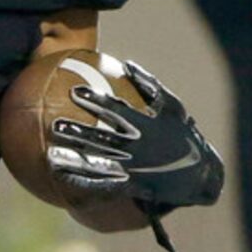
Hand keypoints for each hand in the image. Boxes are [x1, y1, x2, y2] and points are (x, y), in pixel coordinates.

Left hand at [51, 60, 224, 214]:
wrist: (200, 175)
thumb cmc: (185, 136)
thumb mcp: (174, 107)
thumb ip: (150, 86)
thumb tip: (127, 64)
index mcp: (145, 126)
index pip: (116, 111)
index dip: (95, 101)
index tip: (75, 92)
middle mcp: (137, 148)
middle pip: (102, 139)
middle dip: (78, 132)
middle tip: (55, 125)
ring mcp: (133, 169)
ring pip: (99, 164)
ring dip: (75, 160)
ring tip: (51, 156)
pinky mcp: (132, 186)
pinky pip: (104, 186)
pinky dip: (84, 183)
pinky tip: (64, 180)